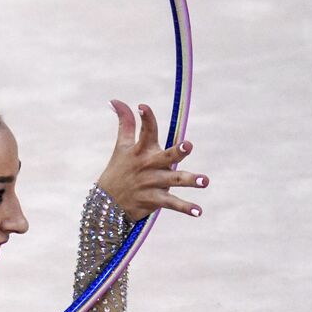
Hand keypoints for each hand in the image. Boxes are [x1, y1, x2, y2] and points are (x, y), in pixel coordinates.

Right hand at [97, 100, 207, 220]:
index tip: (143, 107)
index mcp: (140, 151)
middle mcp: (147, 166)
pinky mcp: (154, 200)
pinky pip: (172, 204)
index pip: (145, 131)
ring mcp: (151, 183)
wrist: (106, 204)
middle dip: (178, 151)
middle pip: (165, 156)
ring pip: (173, 181)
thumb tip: (116, 100)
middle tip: (189, 145)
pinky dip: (185, 208)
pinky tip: (198, 211)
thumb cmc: (118, 170)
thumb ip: (125, 123)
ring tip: (205, 181)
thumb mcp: (121, 146)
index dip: (145, 118)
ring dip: (189, 180)